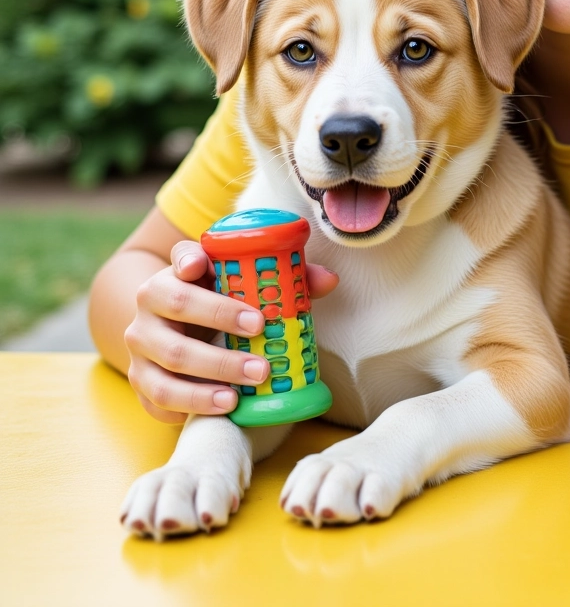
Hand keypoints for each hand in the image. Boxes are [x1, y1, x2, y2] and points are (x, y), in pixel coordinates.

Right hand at [124, 240, 338, 423]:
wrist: (169, 325)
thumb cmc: (214, 299)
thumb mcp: (239, 283)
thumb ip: (283, 277)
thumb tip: (329, 280)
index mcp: (171, 274)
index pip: (184, 264)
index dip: (209, 275)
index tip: (254, 314)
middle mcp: (147, 309)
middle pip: (178, 318)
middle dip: (220, 339)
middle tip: (261, 363)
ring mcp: (139, 348)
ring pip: (168, 365)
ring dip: (207, 382)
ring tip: (240, 393)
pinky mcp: (140, 381)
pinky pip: (159, 399)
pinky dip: (190, 405)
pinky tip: (222, 407)